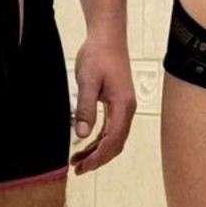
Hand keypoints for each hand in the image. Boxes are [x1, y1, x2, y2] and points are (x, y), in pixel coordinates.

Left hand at [69, 37, 135, 174]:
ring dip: (98, 151)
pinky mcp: (118, 102)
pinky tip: (87, 143)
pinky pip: (112, 127)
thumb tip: (82, 135)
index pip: (113, 141)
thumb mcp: (88, 81)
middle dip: (98, 159)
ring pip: (114, 137)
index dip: (98, 157)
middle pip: (116, 144)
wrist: (107, 36)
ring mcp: (124, 106)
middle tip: (78, 169)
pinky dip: (100, 139)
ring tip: (79, 160)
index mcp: (123, 106)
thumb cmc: (99, 55)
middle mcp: (127, 109)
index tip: (82, 167)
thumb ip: (86, 108)